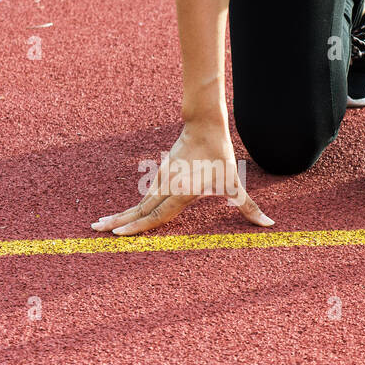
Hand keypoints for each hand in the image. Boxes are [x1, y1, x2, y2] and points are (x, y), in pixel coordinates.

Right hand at [91, 121, 271, 234]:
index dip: (138, 227)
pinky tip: (123, 214)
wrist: (205, 127)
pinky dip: (132, 206)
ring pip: (139, 202)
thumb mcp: (235, 185)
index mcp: (181, 191)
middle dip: (118, 222)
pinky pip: (145, 195)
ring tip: (100, 224)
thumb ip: (249, 208)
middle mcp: (167, 187)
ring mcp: (161, 180)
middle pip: (139, 209)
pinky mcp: (161, 175)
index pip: (156, 214)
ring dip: (120, 214)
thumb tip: (270, 225)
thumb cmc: (220, 158)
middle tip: (94, 231)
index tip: (118, 236)